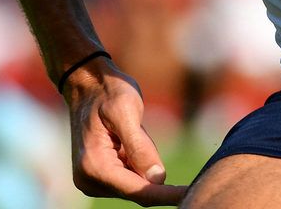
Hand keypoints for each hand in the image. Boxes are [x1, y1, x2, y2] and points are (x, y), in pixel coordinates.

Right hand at [61, 56, 186, 205]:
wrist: (87, 85)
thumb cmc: (107, 92)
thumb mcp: (126, 111)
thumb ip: (140, 147)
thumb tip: (158, 179)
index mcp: (94, 166)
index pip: (139, 191)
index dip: (167, 195)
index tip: (193, 194)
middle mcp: (88, 180)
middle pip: (138, 191)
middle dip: (153, 172)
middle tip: (149, 136)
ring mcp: (92, 181)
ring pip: (136, 186)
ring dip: (144, 164)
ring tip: (134, 133)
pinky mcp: (98, 178)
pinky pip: (130, 179)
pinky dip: (139, 163)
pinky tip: (129, 140)